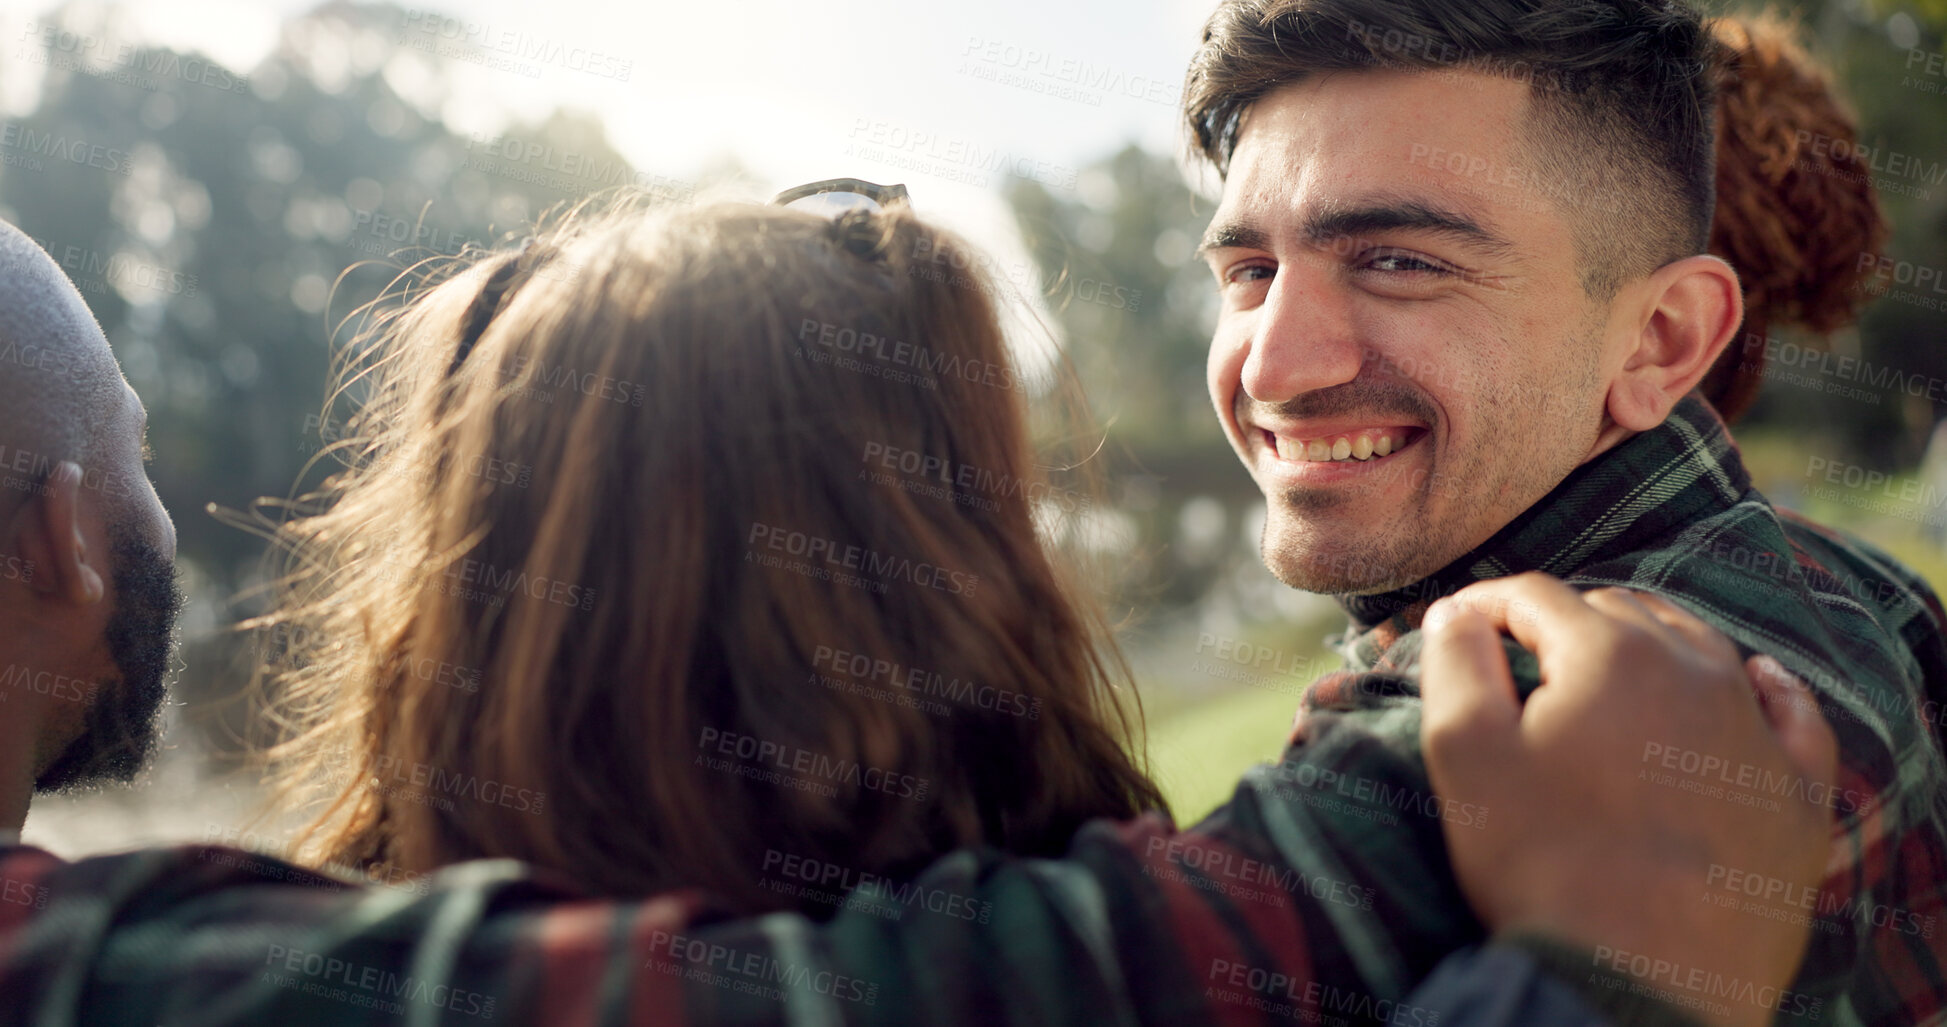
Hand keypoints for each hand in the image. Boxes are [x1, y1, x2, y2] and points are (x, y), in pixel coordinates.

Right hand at [1418, 572, 1836, 1026]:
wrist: (1636, 985)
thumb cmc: (1540, 864)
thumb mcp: (1467, 756)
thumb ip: (1456, 664)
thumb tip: (1456, 612)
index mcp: (1610, 655)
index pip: (1538, 598)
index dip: (1488, 605)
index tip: (1458, 624)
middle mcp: (1696, 672)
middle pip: (1620, 612)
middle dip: (1565, 624)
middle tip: (1522, 660)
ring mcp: (1757, 733)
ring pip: (1702, 650)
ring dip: (1650, 646)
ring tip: (1609, 672)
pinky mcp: (1797, 796)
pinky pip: (1795, 717)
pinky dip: (1770, 690)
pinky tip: (1757, 680)